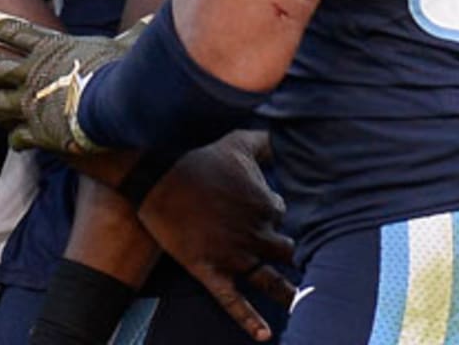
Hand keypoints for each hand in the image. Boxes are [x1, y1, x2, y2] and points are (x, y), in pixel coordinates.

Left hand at [0, 7, 145, 152]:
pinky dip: (16, 140)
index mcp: (53, 49)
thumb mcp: (130, 48)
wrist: (122, 109)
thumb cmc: (128, 72)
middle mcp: (36, 74)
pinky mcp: (40, 133)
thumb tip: (154, 20)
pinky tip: (13, 144)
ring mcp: (34, 104)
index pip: (15, 31)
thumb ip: (135, 36)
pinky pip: (21, 137)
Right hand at [137, 132, 294, 341]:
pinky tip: (264, 336)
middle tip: (291, 254)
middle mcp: (254, 234)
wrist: (156, 171)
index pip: (281, 213)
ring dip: (287, 293)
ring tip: (301, 304)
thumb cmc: (197, 152)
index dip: (272, 209)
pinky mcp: (209, 269)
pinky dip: (249, 320)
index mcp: (264, 205)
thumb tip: (286, 135)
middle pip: (283, 249)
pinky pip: (233, 301)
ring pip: (269, 281)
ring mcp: (232, 255)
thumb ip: (265, 142)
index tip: (266, 207)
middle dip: (286, 249)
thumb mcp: (236, 140)